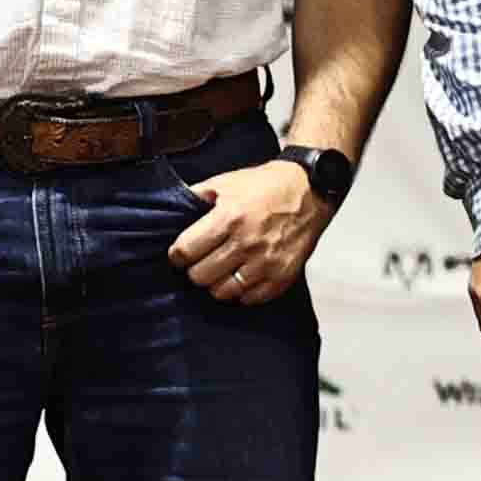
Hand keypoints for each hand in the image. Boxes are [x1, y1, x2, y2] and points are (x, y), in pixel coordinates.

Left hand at [168, 157, 331, 305]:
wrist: (311, 190)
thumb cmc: (266, 185)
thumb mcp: (226, 181)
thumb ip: (195, 196)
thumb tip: (170, 209)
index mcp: (229, 218)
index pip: (184, 252)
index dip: (177, 254)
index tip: (182, 252)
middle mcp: (247, 243)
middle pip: (200, 276)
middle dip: (195, 269)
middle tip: (201, 261)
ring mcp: (267, 262)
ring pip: (222, 292)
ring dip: (217, 283)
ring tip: (221, 270)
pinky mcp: (283, 275)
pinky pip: (251, 298)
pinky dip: (242, 292)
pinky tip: (242, 276)